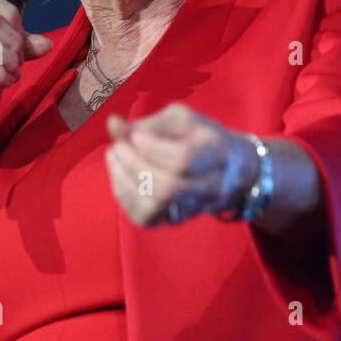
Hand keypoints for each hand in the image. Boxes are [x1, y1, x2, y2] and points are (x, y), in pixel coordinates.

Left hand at [104, 103, 258, 225]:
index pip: (182, 159)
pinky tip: (120, 174)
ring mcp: (190, 209)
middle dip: (133, 164)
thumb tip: (112, 124)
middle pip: (167, 187)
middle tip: (118, 145)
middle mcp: (207, 188)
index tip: (136, 134)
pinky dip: (123, 195)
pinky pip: (143, 217)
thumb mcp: (181, 120)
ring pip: (153, 206)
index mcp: (215, 154)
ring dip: (123, 179)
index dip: (152, 148)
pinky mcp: (173, 220)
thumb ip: (148, 123)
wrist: (229, 172)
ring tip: (115, 155)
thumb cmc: (200, 139)